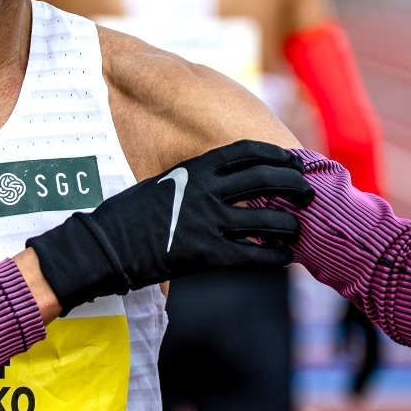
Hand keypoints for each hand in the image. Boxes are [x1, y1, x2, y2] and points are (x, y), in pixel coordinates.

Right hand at [27, 140, 314, 313]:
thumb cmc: (128, 215)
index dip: (274, 156)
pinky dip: (274, 255)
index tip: (289, 160)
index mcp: (194, 169)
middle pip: (265, 180)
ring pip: (266, 220)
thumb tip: (216, 184)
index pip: (246, 153)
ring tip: (298, 228)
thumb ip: (193, 182)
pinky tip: (284, 257)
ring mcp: (209, 223)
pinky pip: (253, 254)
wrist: (105, 245)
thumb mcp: (163, 185)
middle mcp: (207, 191)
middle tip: (306, 192)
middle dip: (292, 184)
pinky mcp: (207, 255)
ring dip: (289, 224)